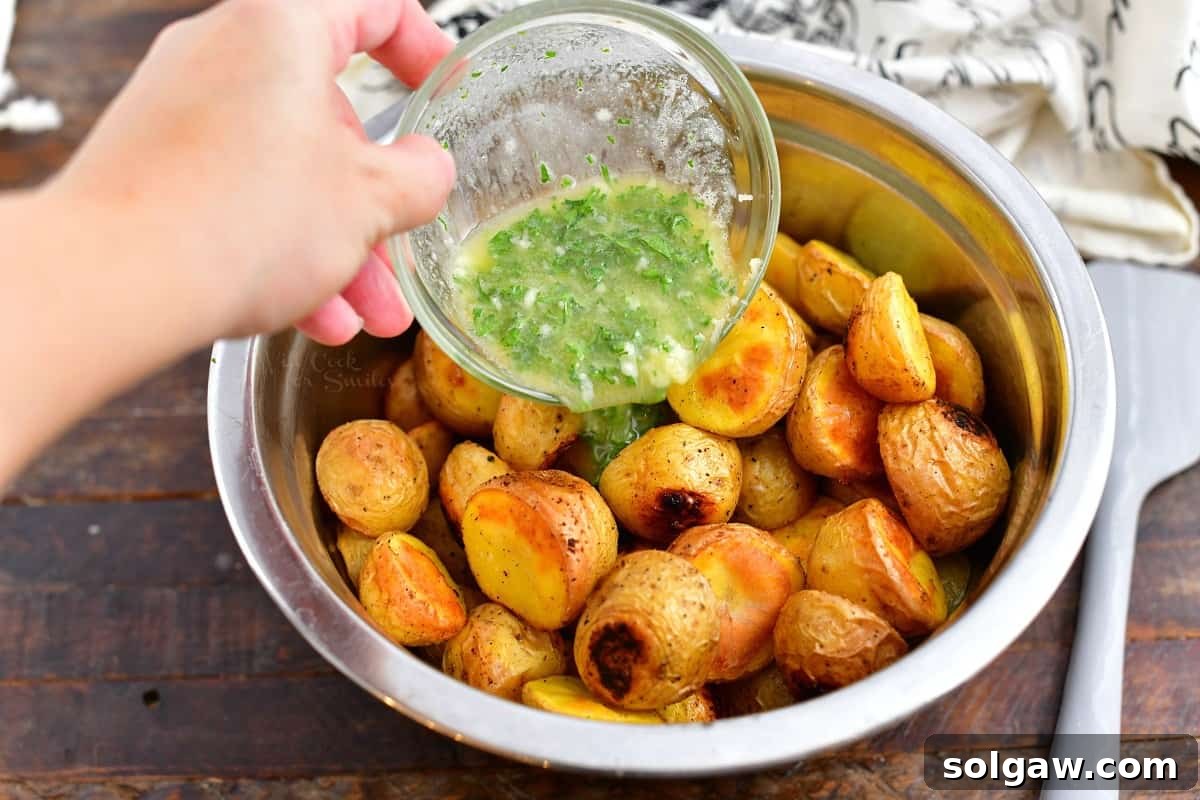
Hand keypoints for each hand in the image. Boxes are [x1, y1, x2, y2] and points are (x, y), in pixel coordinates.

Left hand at [50, 0, 455, 344]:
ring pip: (286, 169)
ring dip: (337, 241)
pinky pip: (239, 196)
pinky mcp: (154, 163)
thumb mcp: (368, 201)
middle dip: (376, 195)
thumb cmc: (232, 220)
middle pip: (329, 114)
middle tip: (404, 236)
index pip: (374, 6)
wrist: (114, 281)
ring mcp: (181, 108)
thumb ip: (420, 177)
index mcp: (280, 28)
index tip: (445, 85)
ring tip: (368, 308)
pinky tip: (314, 312)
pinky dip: (282, 247)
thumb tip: (430, 171)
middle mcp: (222, 53)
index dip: (424, 47)